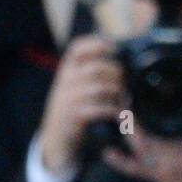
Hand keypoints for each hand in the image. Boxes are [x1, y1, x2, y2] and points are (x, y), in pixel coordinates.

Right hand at [38, 35, 124, 175]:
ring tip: (125, 99)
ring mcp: (69, 99)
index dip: (96, 44)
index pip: (77, 48)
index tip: (114, 48)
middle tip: (125, 82)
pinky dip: (113, 110)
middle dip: (115, 73)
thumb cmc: (71, 110)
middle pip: (95, 68)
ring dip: (117, 92)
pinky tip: (120, 114)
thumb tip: (113, 63)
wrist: (56, 138)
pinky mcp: (75, 117)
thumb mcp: (72, 87)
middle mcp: (66, 81)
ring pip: (98, 88)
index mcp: (65, 71)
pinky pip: (98, 109)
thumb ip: (85, 74)